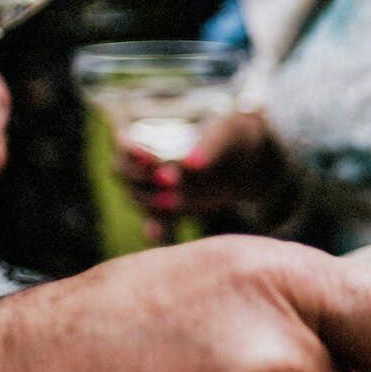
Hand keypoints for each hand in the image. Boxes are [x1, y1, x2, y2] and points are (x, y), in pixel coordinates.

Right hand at [117, 109, 284, 241]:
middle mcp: (143, 162)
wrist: (247, 159)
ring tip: (174, 203)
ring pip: (139, 198)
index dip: (132, 151)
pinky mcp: (168, 210)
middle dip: (141, 178)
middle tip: (169, 181)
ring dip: (152, 202)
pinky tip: (162, 238)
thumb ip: (207, 147)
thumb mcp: (224, 133)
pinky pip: (157, 223)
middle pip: (123, 172)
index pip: (125, 143)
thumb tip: (191, 165)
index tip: (151, 158)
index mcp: (149, 133)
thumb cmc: (230, 135)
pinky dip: (159, 231)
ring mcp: (153, 187)